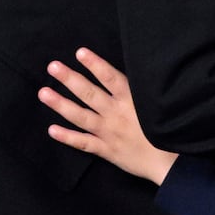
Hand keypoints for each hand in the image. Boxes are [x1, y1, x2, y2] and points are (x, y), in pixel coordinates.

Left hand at [39, 48, 177, 185]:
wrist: (171, 162)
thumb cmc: (168, 131)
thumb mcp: (158, 105)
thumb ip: (142, 93)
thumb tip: (132, 76)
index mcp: (131, 100)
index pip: (110, 77)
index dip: (95, 64)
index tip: (80, 52)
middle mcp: (116, 114)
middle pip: (89, 93)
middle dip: (70, 79)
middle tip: (52, 67)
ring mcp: (108, 132)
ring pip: (80, 116)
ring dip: (61, 104)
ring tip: (43, 93)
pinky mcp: (106, 150)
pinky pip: (83, 143)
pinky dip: (67, 137)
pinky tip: (51, 130)